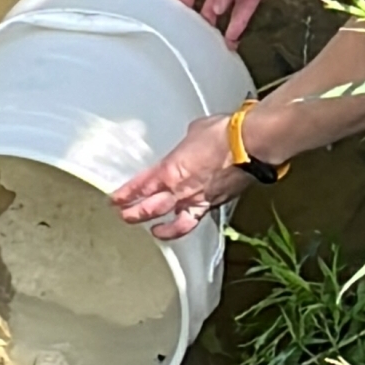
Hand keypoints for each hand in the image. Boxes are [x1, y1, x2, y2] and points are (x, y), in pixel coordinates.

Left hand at [110, 114, 252, 238]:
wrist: (248, 145)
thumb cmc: (223, 134)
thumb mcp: (195, 132)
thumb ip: (187, 144)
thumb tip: (192, 143)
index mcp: (170, 169)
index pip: (141, 186)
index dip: (126, 194)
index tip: (116, 200)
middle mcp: (180, 189)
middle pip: (150, 208)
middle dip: (134, 214)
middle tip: (124, 216)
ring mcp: (198, 200)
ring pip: (174, 223)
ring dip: (160, 229)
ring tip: (153, 232)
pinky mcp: (214, 204)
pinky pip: (196, 219)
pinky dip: (188, 225)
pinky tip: (186, 225)